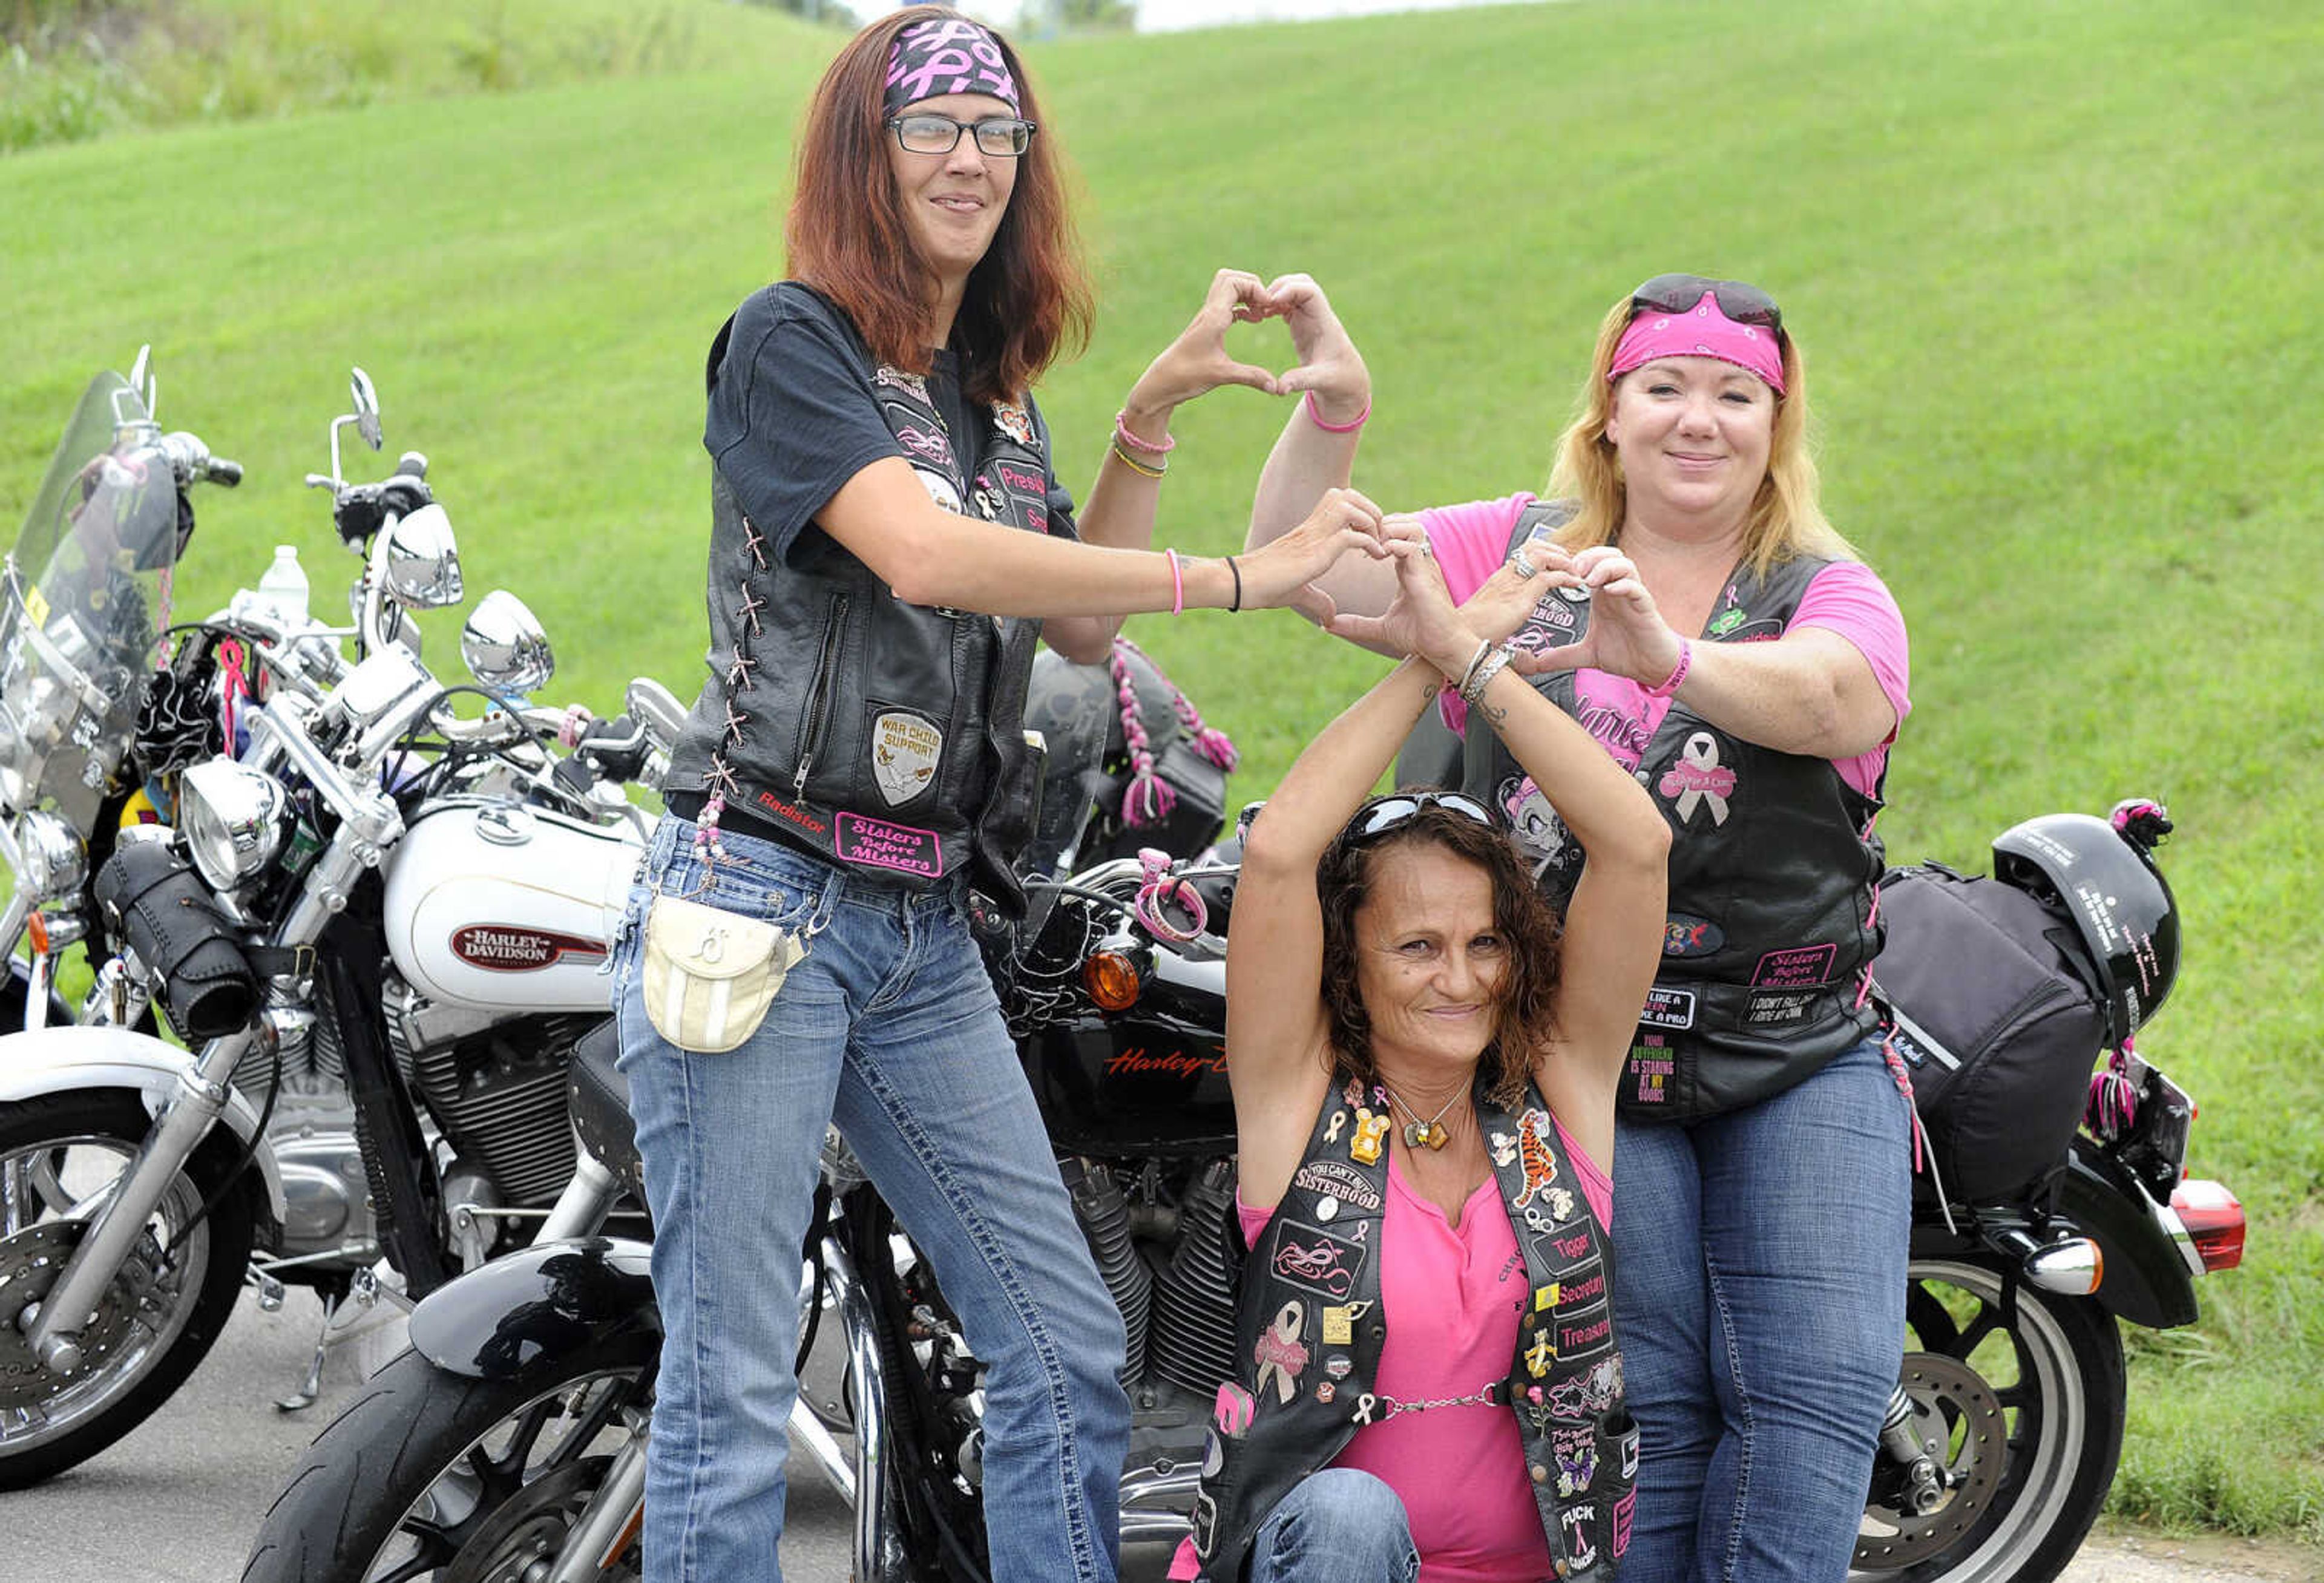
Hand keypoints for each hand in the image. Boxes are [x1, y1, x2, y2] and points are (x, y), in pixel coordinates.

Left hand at [1123, 269, 1287, 423]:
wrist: (1161, 383)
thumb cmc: (1186, 376)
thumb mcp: (1222, 376)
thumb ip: (1251, 377)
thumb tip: (1276, 387)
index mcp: (1213, 317)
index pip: (1234, 282)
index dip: (1255, 288)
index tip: (1268, 308)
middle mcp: (1209, 312)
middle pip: (1230, 277)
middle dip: (1252, 286)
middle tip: (1265, 307)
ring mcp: (1206, 318)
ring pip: (1227, 289)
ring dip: (1247, 295)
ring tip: (1260, 314)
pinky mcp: (1206, 326)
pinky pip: (1226, 304)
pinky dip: (1241, 306)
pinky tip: (1251, 320)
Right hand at [1241, 486, 1388, 623]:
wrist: (1241, 584)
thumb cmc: (1264, 586)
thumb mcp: (1297, 593)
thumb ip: (1317, 600)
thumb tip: (1329, 618)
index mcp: (1311, 530)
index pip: (1342, 500)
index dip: (1363, 511)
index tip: (1371, 538)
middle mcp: (1314, 526)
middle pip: (1350, 494)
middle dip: (1372, 511)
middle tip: (1379, 538)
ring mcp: (1315, 536)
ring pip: (1351, 506)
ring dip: (1372, 522)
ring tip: (1377, 546)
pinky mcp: (1315, 552)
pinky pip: (1351, 535)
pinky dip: (1369, 543)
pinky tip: (1374, 558)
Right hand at [1264, 273, 1369, 424]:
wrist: (1346, 381)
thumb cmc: (1338, 380)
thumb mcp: (1321, 381)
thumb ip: (1300, 381)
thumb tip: (1279, 389)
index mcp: (1325, 322)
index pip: (1310, 291)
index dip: (1290, 290)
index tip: (1271, 302)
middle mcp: (1318, 315)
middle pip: (1301, 282)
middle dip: (1279, 287)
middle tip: (1261, 305)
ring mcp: (1310, 317)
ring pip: (1293, 289)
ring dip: (1275, 294)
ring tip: (1259, 311)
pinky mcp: (1302, 323)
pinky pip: (1287, 303)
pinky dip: (1274, 303)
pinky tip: (1262, 316)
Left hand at [1327, 520, 1478, 667]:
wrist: (1443, 647)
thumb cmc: (1419, 636)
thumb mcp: (1381, 627)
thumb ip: (1356, 624)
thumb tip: (1327, 627)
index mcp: (1408, 569)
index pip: (1394, 536)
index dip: (1374, 534)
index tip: (1354, 546)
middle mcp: (1418, 562)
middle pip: (1404, 523)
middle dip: (1381, 524)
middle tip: (1360, 538)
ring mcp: (1424, 565)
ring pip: (1412, 527)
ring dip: (1390, 531)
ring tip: (1371, 546)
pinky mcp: (1426, 574)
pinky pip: (1412, 546)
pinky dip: (1394, 545)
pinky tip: (1378, 556)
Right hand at [1456, 535, 1590, 646]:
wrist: (1454, 642)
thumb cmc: (1470, 637)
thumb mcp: (1491, 623)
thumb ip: (1505, 625)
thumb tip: (1522, 650)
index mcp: (1498, 580)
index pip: (1523, 553)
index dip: (1544, 551)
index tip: (1558, 561)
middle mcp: (1505, 577)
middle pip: (1533, 546)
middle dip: (1557, 550)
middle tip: (1571, 563)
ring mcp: (1512, 586)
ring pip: (1542, 556)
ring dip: (1563, 560)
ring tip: (1575, 572)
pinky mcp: (1520, 599)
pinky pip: (1548, 578)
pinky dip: (1566, 577)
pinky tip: (1575, 584)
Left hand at [1509, 545, 1685, 684]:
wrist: (1652, 667)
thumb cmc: (1625, 653)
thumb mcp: (1586, 654)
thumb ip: (1560, 656)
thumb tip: (1534, 664)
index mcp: (1602, 595)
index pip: (1590, 563)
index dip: (1573, 561)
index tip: (1557, 572)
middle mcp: (1617, 590)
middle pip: (1607, 555)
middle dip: (1589, 557)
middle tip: (1573, 569)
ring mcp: (1633, 596)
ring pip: (1624, 564)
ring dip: (1606, 567)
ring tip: (1590, 580)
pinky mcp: (1646, 606)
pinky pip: (1637, 587)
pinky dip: (1624, 585)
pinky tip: (1610, 591)